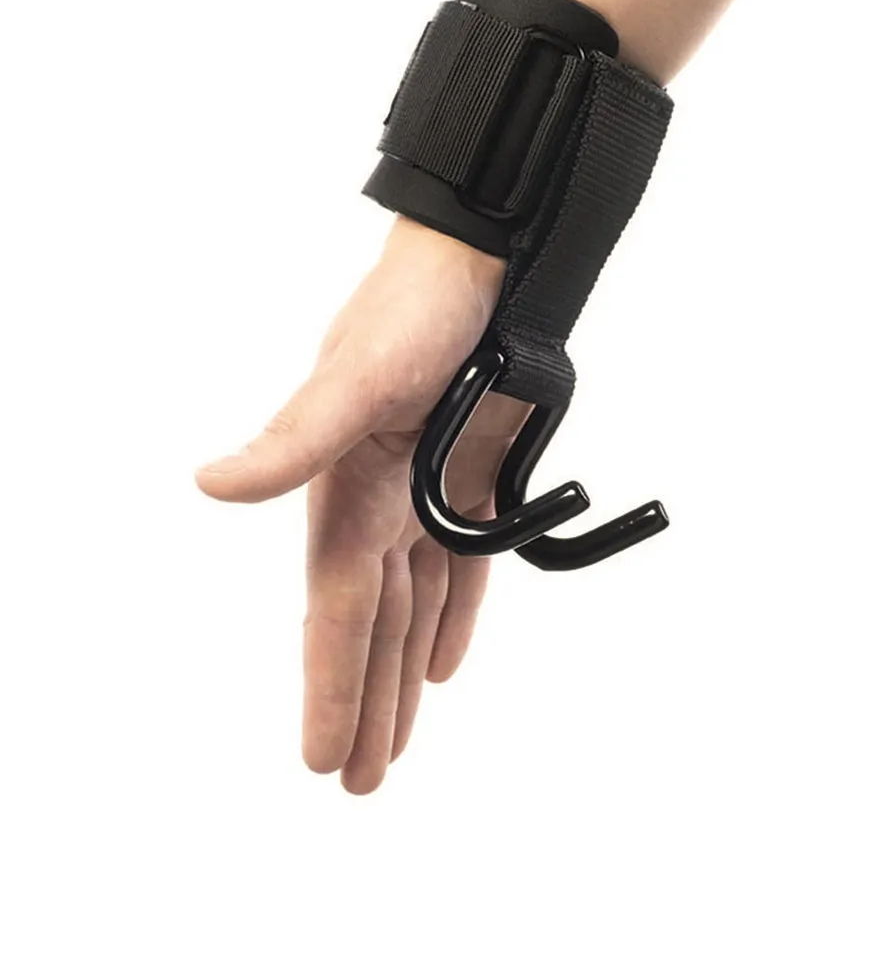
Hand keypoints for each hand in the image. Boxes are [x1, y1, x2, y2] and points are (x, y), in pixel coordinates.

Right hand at [195, 216, 526, 792]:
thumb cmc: (411, 313)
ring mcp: (426, 496)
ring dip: (403, 674)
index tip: (321, 759)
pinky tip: (446, 660)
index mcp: (345, 495)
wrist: (481, 267)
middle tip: (356, 781)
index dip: (329, 687)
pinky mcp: (471, 480)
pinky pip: (462, 566)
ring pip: (415, 608)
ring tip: (394, 741)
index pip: (336, 615)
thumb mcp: (350, 379)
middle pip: (372, 628)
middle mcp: (379, 505)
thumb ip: (290, 441)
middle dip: (363, 704)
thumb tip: (210, 486)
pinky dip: (454, 615)